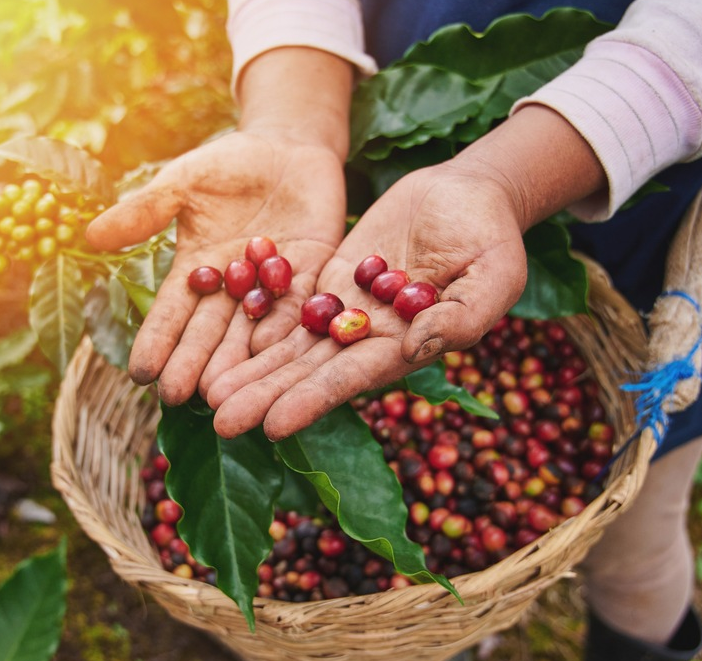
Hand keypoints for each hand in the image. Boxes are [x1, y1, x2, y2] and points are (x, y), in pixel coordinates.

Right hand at [85, 130, 345, 405]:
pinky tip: (272, 353)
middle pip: (210, 332)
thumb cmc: (228, 164)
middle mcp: (233, 288)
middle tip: (178, 397)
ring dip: (237, 361)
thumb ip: (144, 211)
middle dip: (193, 363)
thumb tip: (90, 236)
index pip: (172, 312)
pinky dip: (286, 327)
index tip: (139, 373)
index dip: (156, 342)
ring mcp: (273, 285)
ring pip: (252, 329)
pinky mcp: (313, 274)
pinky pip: (299, 305)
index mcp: (197, 270)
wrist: (289, 146)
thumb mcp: (182, 183)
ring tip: (222, 392)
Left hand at [206, 164, 528, 439]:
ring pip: (291, 344)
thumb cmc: (493, 238)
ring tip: (208, 393)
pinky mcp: (332, 279)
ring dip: (251, 368)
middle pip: (308, 371)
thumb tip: (415, 348)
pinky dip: (258, 322)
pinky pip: (290, 303)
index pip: (350, 379)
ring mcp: (347, 309)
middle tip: (219, 419)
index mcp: (406, 347)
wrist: (470, 193)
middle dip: (265, 395)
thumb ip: (461, 318)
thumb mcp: (494, 277)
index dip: (311, 401)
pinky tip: (222, 340)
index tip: (272, 425)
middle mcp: (369, 338)